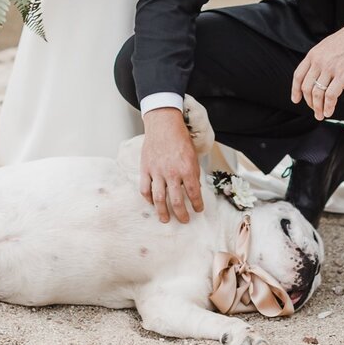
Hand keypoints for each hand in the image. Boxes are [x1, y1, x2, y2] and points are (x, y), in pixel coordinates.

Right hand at [140, 108, 203, 223]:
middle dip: (181, 214)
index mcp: (187, 168)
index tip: (198, 210)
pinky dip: (148, 198)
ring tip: (165, 219)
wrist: (163, 124)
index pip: (194, 193)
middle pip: (176, 201)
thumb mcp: (193, 155)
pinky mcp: (146, 169)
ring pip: (159, 199)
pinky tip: (151, 203)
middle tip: (184, 220)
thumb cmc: (180, 138)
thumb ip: (194, 173)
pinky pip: (145, 188)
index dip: (197, 205)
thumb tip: (195, 189)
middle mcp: (172, 172)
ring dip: (162, 212)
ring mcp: (157, 171)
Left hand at [291, 19, 343, 120]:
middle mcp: (318, 62)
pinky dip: (329, 106)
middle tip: (314, 110)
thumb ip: (318, 60)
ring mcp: (330, 69)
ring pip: (317, 94)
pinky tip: (329, 111)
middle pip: (306, 87)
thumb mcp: (326, 46)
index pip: (298, 76)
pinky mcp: (343, 75)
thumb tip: (315, 76)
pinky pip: (331, 95)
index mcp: (313, 55)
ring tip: (321, 115)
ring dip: (318, 108)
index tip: (296, 99)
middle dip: (309, 102)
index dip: (295, 90)